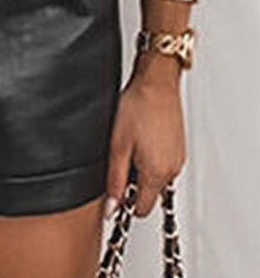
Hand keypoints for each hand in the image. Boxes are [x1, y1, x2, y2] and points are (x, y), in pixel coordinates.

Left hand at [104, 59, 185, 218]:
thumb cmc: (138, 106)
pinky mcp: (179, 148)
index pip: (142, 209)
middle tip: (121, 156)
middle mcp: (172, 170)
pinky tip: (142, 138)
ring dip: (143, 170)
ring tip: (131, 143)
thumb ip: (115, 180)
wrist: (157, 82)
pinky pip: (165, 164)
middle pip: (150, 194)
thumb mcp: (118, 145)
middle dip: (134, 183)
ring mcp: (178, 159)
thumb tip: (111, 207)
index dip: (125, 200)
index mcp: (157, 173)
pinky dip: (152, 158)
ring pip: (157, 179)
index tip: (115, 185)